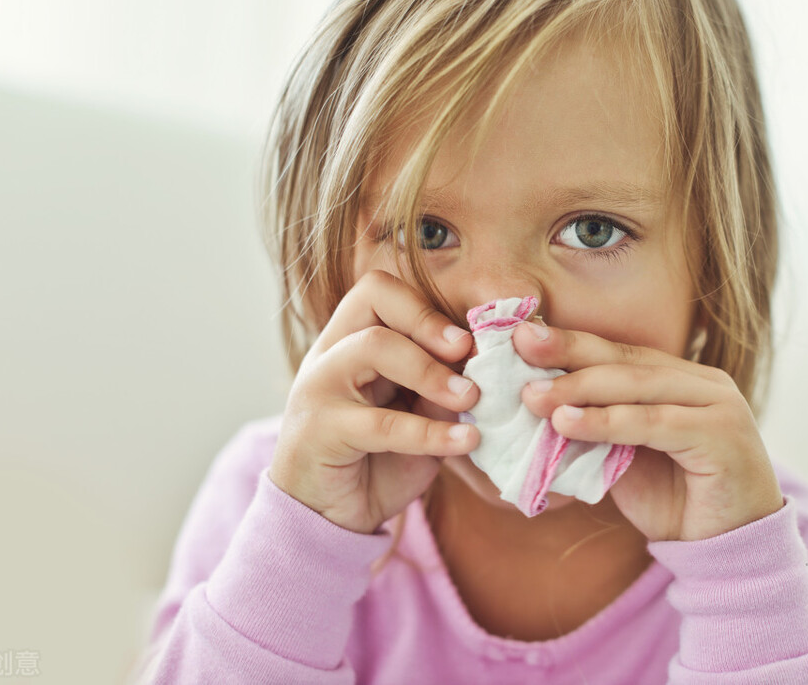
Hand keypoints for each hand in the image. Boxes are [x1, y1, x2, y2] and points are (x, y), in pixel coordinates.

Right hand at [269, 269, 480, 534]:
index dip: (423, 306)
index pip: (378, 289)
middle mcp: (329, 353)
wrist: (329, 517)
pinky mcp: (320, 431)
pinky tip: (466, 440)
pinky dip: (430, 431)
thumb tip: (488, 364)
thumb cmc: (378, 458)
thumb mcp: (417, 413)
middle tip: (471, 356)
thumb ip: (441, 385)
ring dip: (430, 371)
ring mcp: (318, 387)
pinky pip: (381, 423)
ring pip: (372, 348)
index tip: (466, 339)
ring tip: (471, 398)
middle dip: (429, 326)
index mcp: (351, 339)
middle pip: (373, 304)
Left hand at [512, 323, 783, 541]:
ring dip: (580, 388)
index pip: (620, 353)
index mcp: (684, 380)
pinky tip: (568, 423)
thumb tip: (537, 407)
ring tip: (533, 395)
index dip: (571, 342)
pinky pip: (654, 423)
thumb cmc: (677, 503)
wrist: (731, 551)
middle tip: (519, 346)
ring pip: (638, 386)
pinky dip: (607, 421)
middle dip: (569, 351)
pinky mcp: (722, 436)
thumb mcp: (626, 459)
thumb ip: (596, 429)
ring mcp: (719, 405)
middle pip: (626, 360)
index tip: (521, 334)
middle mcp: (705, 383)